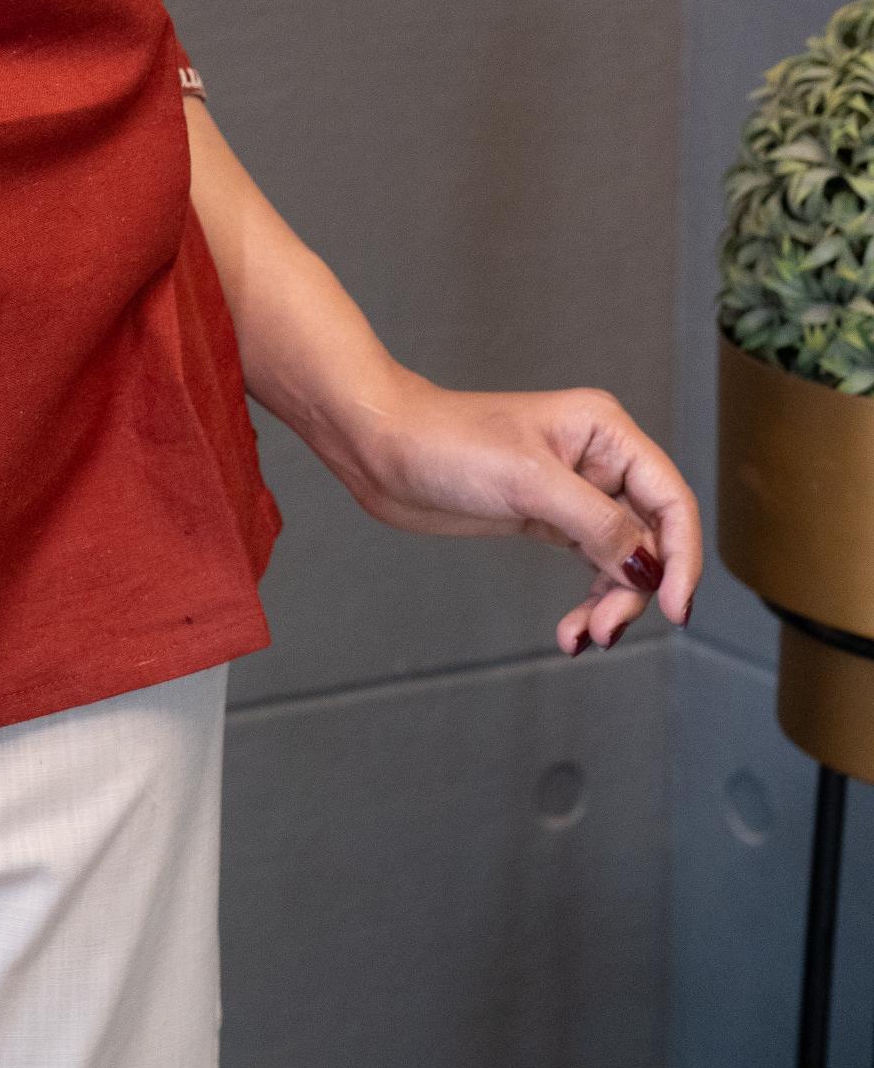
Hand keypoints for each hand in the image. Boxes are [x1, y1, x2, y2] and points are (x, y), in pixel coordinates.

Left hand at [340, 370, 700, 651]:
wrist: (384, 449)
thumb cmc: (447, 440)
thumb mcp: (529, 481)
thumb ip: (597, 523)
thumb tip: (649, 567)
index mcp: (605, 432)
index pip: (671, 499)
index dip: (683, 556)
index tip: (676, 609)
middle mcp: (599, 460)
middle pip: (651, 538)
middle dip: (635, 589)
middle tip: (606, 630)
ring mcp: (574, 491)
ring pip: (622, 560)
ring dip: (610, 604)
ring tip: (583, 636)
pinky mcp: (548, 519)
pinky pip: (590, 567)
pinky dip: (588, 601)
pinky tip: (572, 630)